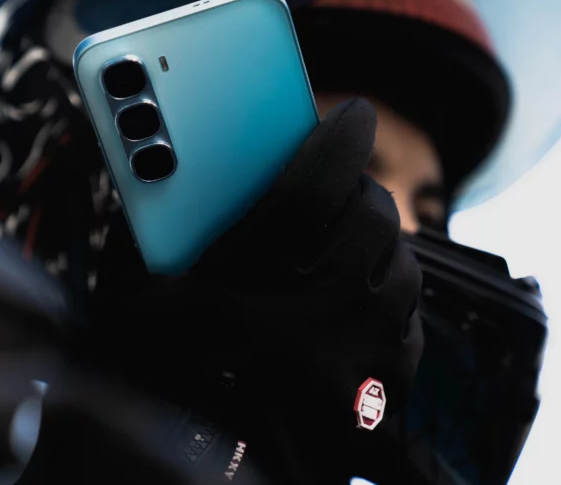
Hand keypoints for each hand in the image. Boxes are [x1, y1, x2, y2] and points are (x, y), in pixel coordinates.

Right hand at [96, 98, 424, 483]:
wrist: (215, 475)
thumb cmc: (174, 388)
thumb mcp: (152, 302)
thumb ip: (166, 231)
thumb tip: (191, 176)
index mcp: (263, 280)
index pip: (319, 176)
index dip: (338, 132)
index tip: (353, 111)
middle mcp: (332, 309)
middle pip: (372, 213)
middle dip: (355, 191)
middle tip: (332, 188)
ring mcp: (372, 349)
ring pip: (401, 260)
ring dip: (373, 246)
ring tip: (337, 248)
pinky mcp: (394, 384)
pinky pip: (407, 314)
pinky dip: (382, 298)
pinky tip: (349, 304)